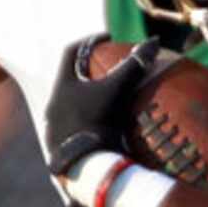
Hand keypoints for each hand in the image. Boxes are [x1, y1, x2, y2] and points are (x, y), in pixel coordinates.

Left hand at [42, 33, 154, 177]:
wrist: (84, 167)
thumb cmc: (99, 123)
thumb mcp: (118, 91)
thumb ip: (134, 66)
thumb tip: (154, 41)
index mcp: (63, 86)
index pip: (72, 52)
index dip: (89, 41)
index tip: (107, 39)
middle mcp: (54, 104)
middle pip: (69, 79)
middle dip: (87, 72)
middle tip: (108, 69)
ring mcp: (53, 127)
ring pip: (69, 105)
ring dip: (85, 100)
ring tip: (106, 100)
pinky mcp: (58, 148)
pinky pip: (71, 128)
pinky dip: (85, 123)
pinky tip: (100, 128)